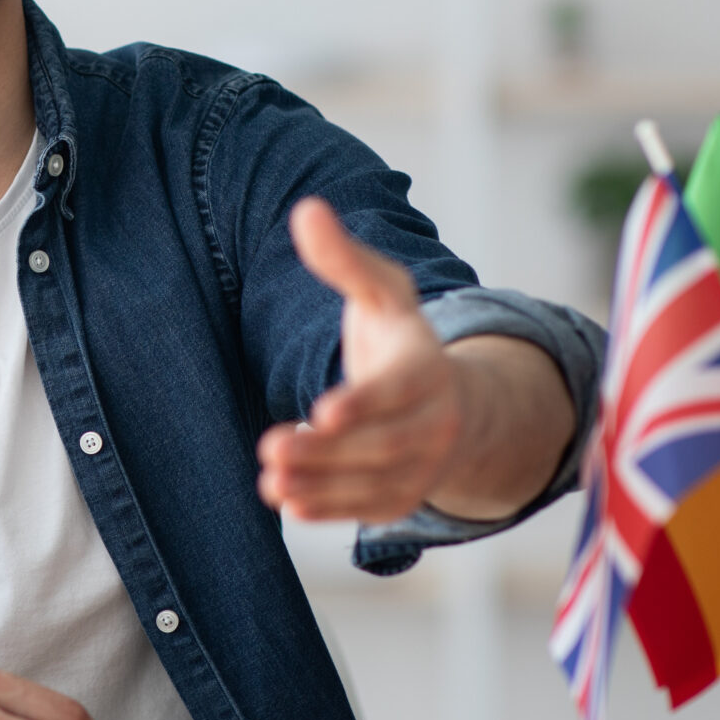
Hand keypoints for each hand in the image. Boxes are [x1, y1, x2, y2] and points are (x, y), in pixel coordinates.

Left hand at [256, 196, 465, 524]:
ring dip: (322, 485)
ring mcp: (421, 465)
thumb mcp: (380, 292)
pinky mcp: (401, 497)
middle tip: (271, 449)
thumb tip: (305, 210)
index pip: (397, 390)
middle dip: (328, 452)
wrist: (449, 403)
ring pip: (373, 482)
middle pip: (382, 444)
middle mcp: (433, 422)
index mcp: (427, 367)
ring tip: (270, 481)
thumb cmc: (400, 338)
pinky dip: (331, 510)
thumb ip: (343, 259)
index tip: (324, 411)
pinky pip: (367, 509)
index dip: (364, 402)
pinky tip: (291, 504)